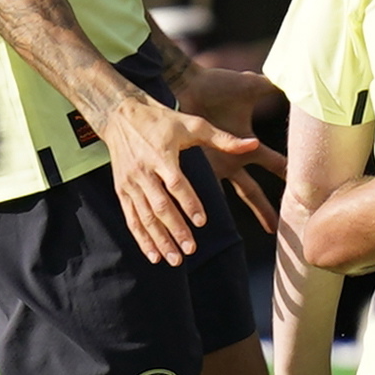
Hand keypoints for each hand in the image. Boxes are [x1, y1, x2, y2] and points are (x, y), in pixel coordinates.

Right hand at [95, 86, 266, 263]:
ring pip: (144, 217)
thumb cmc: (161, 120)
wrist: (119, 114)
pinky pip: (131, 218)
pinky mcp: (122, 190)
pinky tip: (153, 256)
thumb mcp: (192, 124)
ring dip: (159, 240)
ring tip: (174, 260)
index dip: (188, 203)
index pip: (175, 183)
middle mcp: (143, 171)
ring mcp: (130, 183)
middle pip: (159, 205)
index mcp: (162, 155)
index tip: (201, 222)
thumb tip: (254, 143)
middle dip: (174, 229)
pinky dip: (141, 238)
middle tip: (190, 250)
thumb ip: (222, 138)